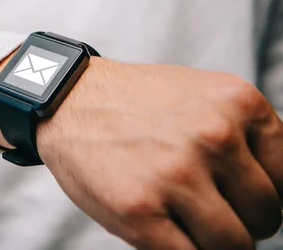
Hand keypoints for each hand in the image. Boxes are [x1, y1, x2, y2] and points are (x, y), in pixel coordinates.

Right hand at [0, 57, 282, 248]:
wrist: (68, 100)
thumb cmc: (136, 103)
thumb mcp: (202, 95)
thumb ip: (245, 136)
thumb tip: (279, 196)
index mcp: (238, 102)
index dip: (265, 195)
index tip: (240, 199)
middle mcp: (213, 135)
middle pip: (265, 215)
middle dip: (240, 219)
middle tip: (206, 207)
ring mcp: (176, 174)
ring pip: (232, 244)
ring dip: (211, 240)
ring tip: (181, 216)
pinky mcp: (139, 210)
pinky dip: (181, 248)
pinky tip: (161, 225)